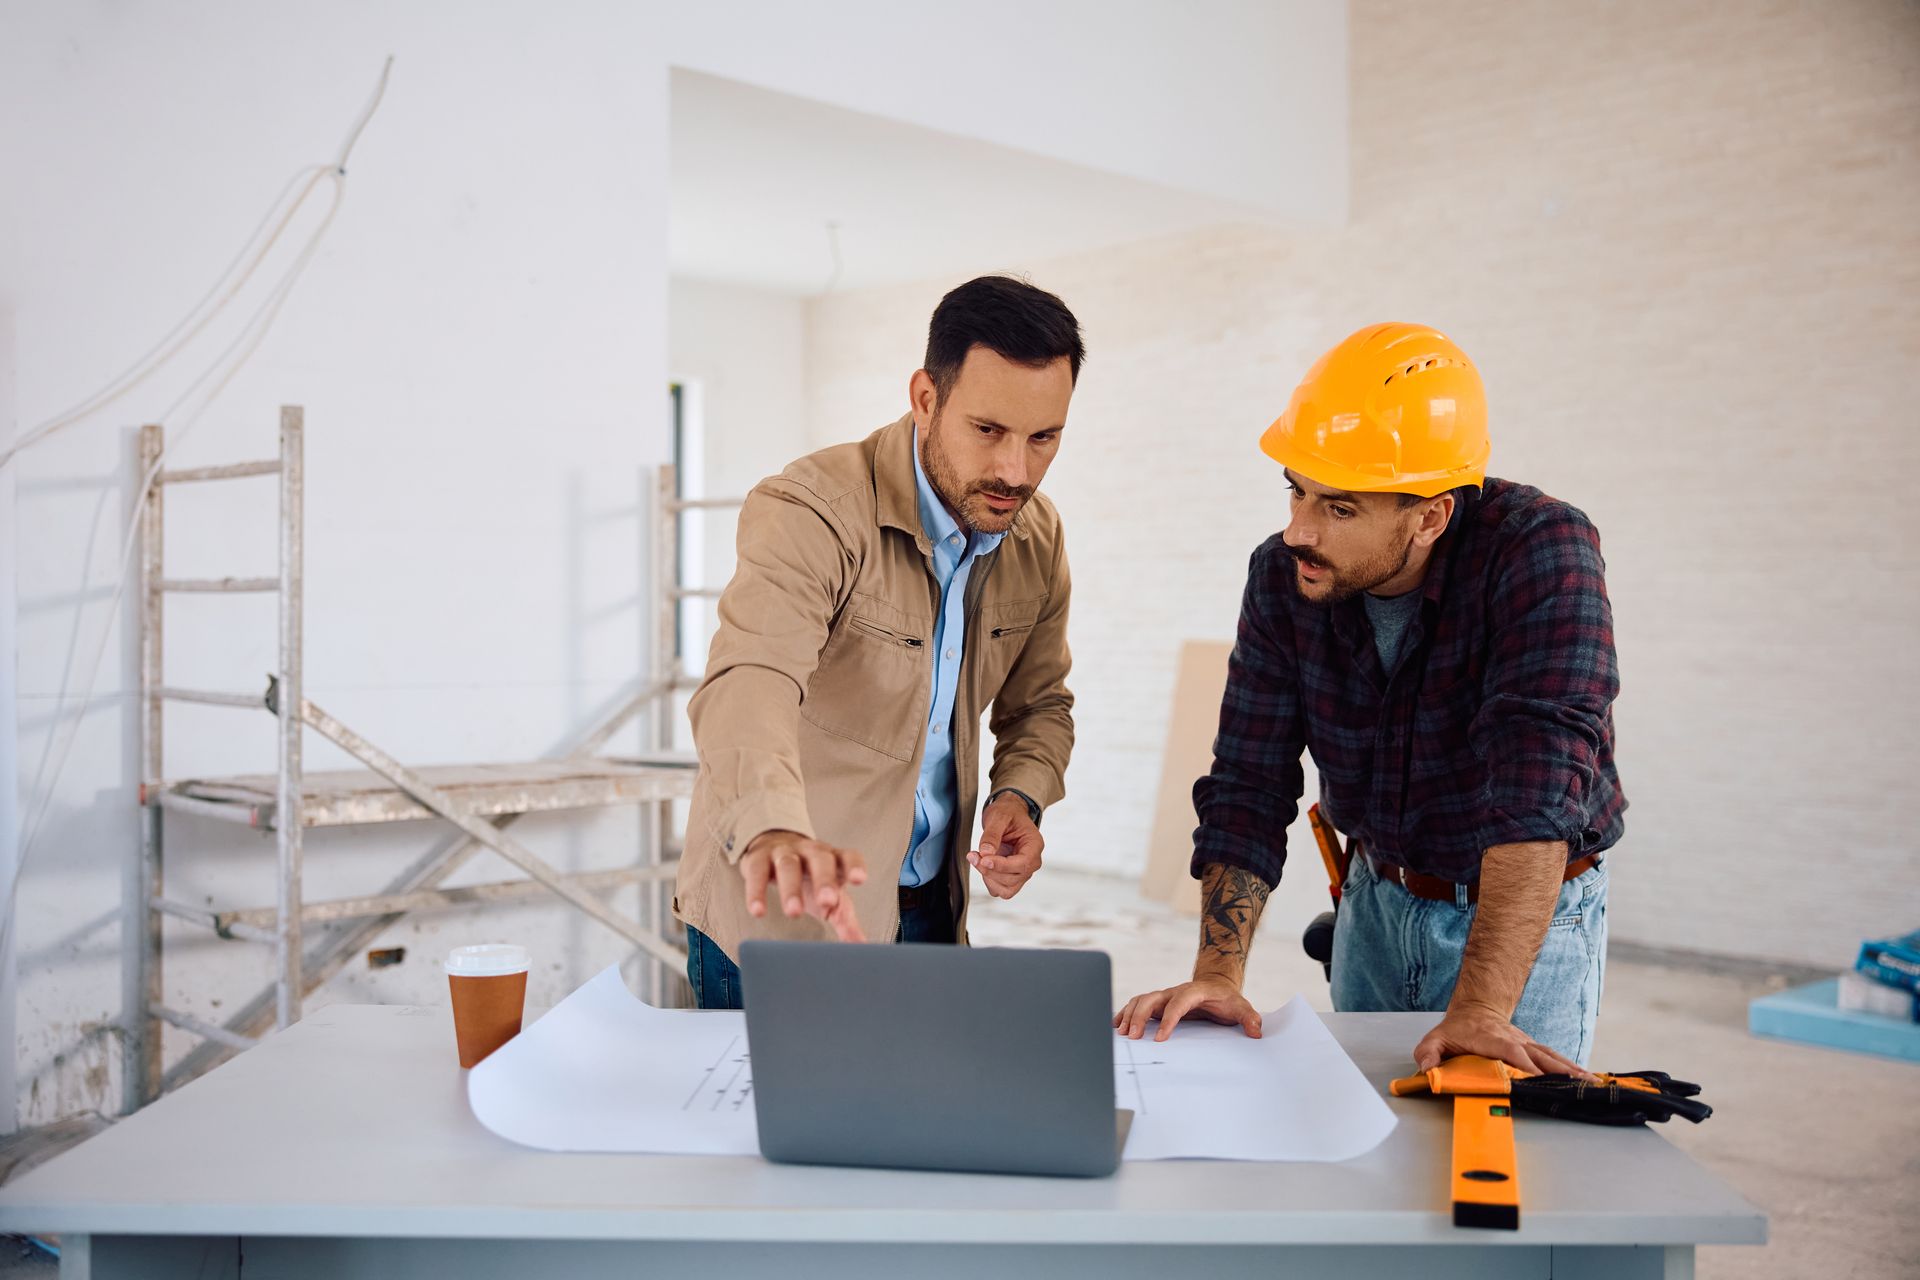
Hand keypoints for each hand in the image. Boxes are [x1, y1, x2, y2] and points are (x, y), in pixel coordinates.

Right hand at [738, 830, 868, 941]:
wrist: (774, 844)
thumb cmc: (808, 876)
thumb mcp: (828, 894)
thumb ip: (844, 919)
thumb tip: (860, 945)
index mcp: (834, 859)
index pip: (848, 856)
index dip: (854, 866)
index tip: (859, 879)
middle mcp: (811, 851)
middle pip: (820, 860)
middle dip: (824, 880)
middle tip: (827, 902)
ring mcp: (785, 852)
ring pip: (789, 866)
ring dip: (791, 889)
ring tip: (793, 912)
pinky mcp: (759, 858)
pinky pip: (758, 872)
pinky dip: (757, 892)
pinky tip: (758, 910)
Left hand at [967, 794, 1042, 898]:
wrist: (1008, 813)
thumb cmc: (1008, 813)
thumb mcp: (999, 816)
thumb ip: (992, 834)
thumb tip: (986, 853)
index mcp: (1034, 846)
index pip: (1022, 864)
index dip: (1002, 866)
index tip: (983, 859)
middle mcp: (1031, 862)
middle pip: (1013, 880)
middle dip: (990, 870)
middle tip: (974, 855)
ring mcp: (1022, 872)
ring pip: (1006, 890)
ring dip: (988, 878)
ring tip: (977, 859)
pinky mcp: (1011, 876)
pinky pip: (999, 889)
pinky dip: (988, 880)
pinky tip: (982, 864)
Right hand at [1113, 977, 1262, 1041]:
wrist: (1218, 987)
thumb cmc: (1227, 999)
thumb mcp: (1241, 1007)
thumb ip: (1249, 1018)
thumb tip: (1256, 1030)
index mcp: (1193, 992)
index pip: (1177, 1003)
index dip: (1168, 1020)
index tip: (1161, 1038)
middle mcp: (1175, 991)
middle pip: (1152, 998)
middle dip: (1140, 1016)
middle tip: (1133, 1037)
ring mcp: (1164, 996)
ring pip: (1141, 1000)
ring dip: (1129, 1015)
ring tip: (1122, 1033)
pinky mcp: (1159, 1003)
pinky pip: (1138, 1005)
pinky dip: (1126, 1013)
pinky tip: (1117, 1026)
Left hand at [1412, 1001, 1589, 1075]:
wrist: (1476, 1007)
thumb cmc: (1457, 1028)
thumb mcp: (1436, 1039)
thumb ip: (1428, 1054)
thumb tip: (1427, 1071)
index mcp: (1492, 1039)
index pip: (1511, 1052)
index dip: (1525, 1065)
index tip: (1538, 1080)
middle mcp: (1514, 1040)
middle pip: (1540, 1056)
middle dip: (1558, 1071)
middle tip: (1578, 1086)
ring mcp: (1527, 1043)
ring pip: (1552, 1057)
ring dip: (1572, 1070)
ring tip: (1592, 1084)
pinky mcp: (1534, 1048)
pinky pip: (1555, 1058)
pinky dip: (1572, 1068)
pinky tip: (1587, 1078)